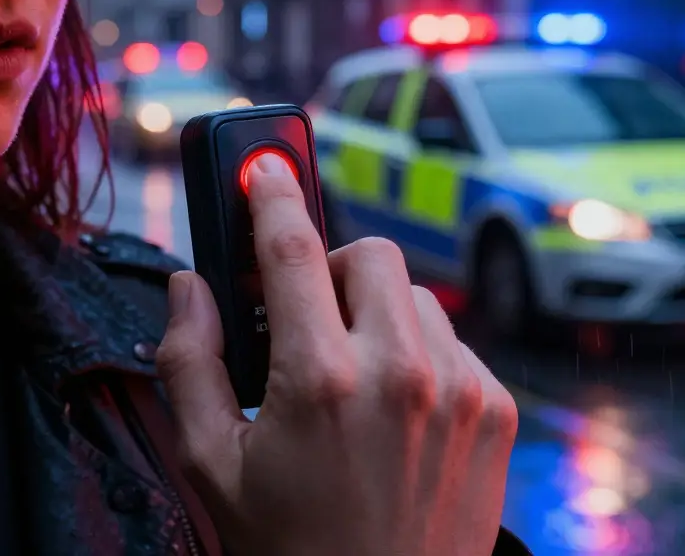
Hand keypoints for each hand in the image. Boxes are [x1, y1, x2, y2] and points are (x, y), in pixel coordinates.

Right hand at [156, 153, 518, 555]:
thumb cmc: (291, 546)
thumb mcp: (209, 466)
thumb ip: (187, 364)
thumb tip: (188, 288)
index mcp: (320, 380)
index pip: (291, 246)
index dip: (271, 193)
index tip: (263, 165)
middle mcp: (401, 372)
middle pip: (369, 253)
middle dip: (330, 269)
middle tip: (305, 318)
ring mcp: (461, 390)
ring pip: (416, 295)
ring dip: (376, 312)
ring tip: (351, 375)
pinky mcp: (497, 411)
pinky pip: (452, 339)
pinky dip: (418, 352)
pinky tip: (393, 407)